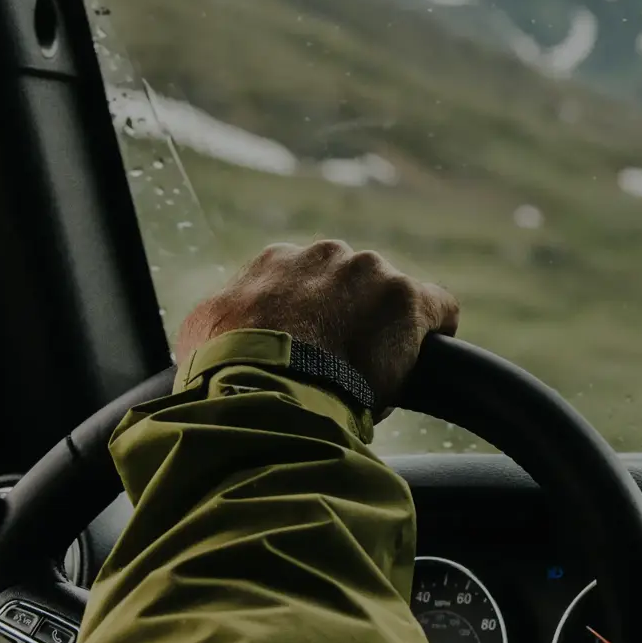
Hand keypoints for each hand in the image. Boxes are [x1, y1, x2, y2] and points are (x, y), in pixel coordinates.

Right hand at [176, 240, 459, 408]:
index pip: (308, 284)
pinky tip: (424, 361)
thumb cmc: (227, 369)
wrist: (265, 387)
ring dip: (387, 332)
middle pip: (354, 288)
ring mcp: (371, 273)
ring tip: (374, 375)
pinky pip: (438, 309)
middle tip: (343, 367)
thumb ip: (226, 317)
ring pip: (392, 302)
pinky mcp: (409, 299)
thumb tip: (224, 330)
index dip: (316, 321)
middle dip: (352, 321)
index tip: (315, 351)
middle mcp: (327, 255)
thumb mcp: (203, 333)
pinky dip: (434, 333)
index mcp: (278, 261)